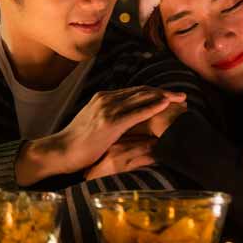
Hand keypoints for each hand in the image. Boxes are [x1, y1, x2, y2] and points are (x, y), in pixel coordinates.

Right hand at [16, 86, 184, 185]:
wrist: (60, 151)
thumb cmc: (78, 142)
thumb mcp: (96, 123)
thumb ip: (112, 117)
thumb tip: (130, 121)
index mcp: (104, 98)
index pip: (135, 91)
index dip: (155, 92)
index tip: (171, 96)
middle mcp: (107, 99)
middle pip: (142, 91)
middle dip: (164, 92)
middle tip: (182, 95)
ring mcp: (108, 109)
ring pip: (141, 98)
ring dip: (163, 97)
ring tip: (180, 98)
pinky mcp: (110, 123)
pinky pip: (136, 113)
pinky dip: (153, 107)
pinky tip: (166, 105)